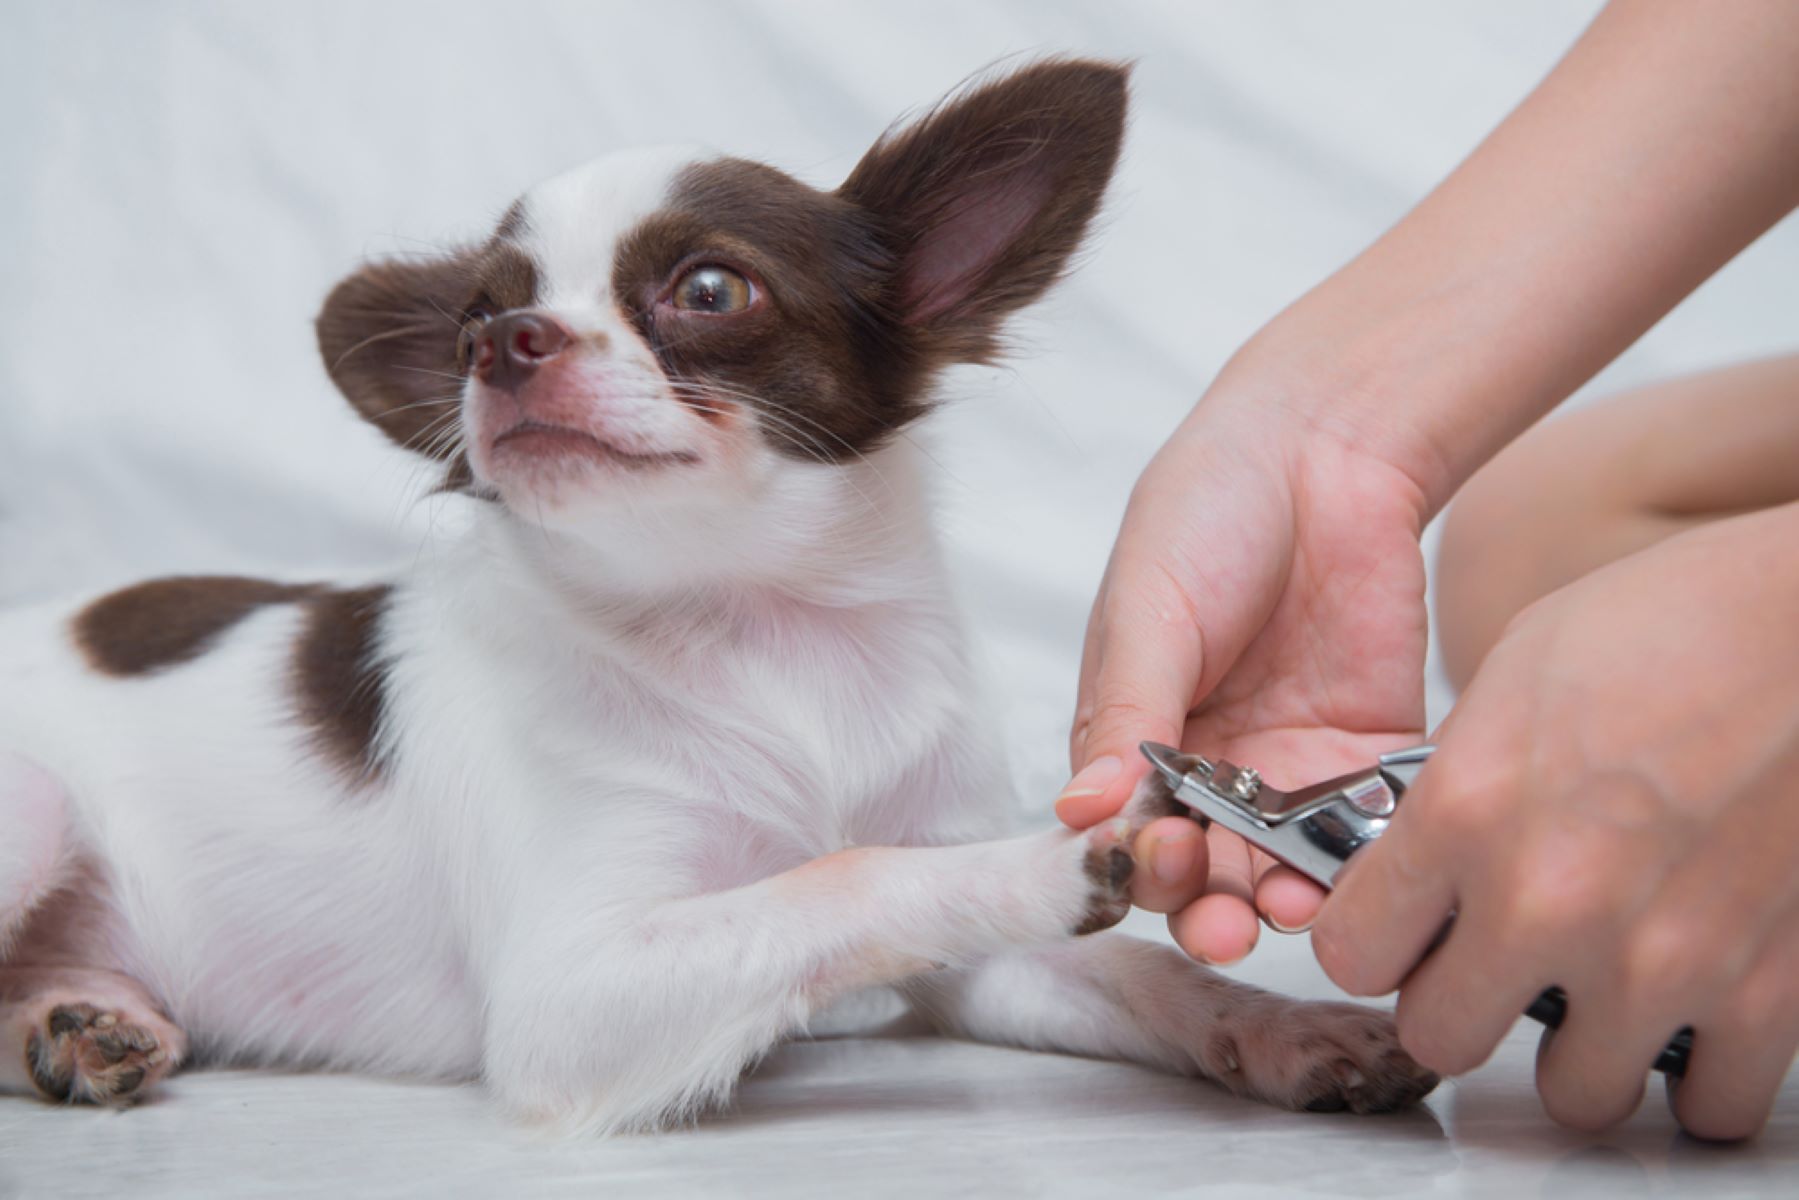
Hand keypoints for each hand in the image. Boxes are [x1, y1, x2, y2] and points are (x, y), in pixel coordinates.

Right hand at [1059, 362, 1430, 963]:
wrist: (1324, 447)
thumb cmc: (1207, 514)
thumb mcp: (1148, 613)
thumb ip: (1123, 718)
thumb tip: (1080, 813)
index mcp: (1135, 742)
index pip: (1125, 834)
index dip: (1136, 866)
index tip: (1154, 862)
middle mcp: (1210, 773)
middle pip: (1204, 873)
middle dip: (1209, 908)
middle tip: (1223, 918)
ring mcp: (1291, 771)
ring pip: (1281, 868)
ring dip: (1281, 902)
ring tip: (1289, 908)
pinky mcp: (1369, 756)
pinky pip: (1367, 830)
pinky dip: (1362, 862)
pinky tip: (1360, 876)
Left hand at [1313, 502, 1798, 1138]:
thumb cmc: (1674, 625)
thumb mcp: (1508, 681)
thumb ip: (1452, 792)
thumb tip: (1421, 862)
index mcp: (1466, 814)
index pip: (1351, 953)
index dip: (1370, 944)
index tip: (1395, 932)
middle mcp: (1549, 903)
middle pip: (1442, 1038)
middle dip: (1455, 1005)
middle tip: (1487, 968)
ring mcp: (1658, 961)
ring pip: (1573, 1097)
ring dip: (1575, 1051)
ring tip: (1593, 990)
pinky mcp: (1767, 991)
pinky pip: (1709, 1105)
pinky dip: (1696, 1074)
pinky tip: (1688, 1016)